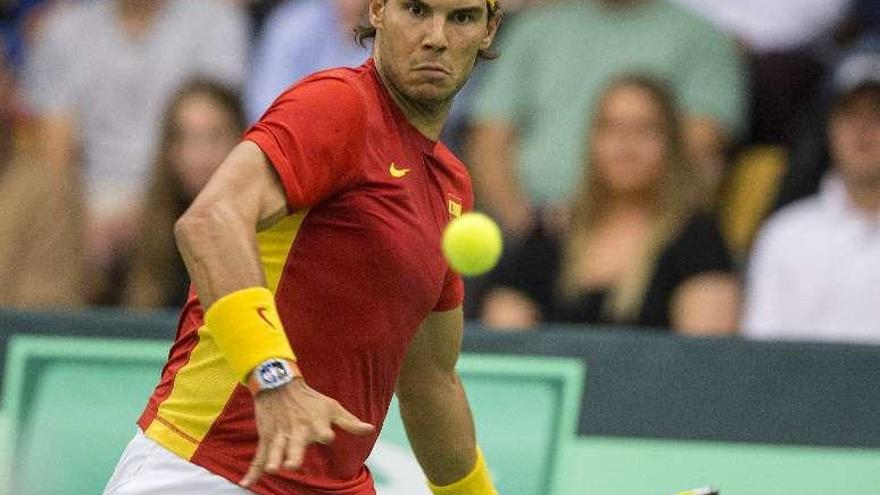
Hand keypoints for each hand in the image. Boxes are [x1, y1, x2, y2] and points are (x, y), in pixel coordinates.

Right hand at [240, 378, 374, 487]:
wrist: (279, 384)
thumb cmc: (311, 399)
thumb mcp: (333, 408)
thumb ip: (351, 423)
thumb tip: (370, 430)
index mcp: (315, 423)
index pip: (322, 431)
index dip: (325, 433)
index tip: (328, 435)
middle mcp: (297, 430)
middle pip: (296, 443)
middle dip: (294, 453)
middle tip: (291, 464)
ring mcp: (280, 435)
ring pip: (275, 449)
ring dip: (273, 459)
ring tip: (272, 468)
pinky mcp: (267, 438)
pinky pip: (259, 456)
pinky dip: (253, 470)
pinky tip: (247, 483)